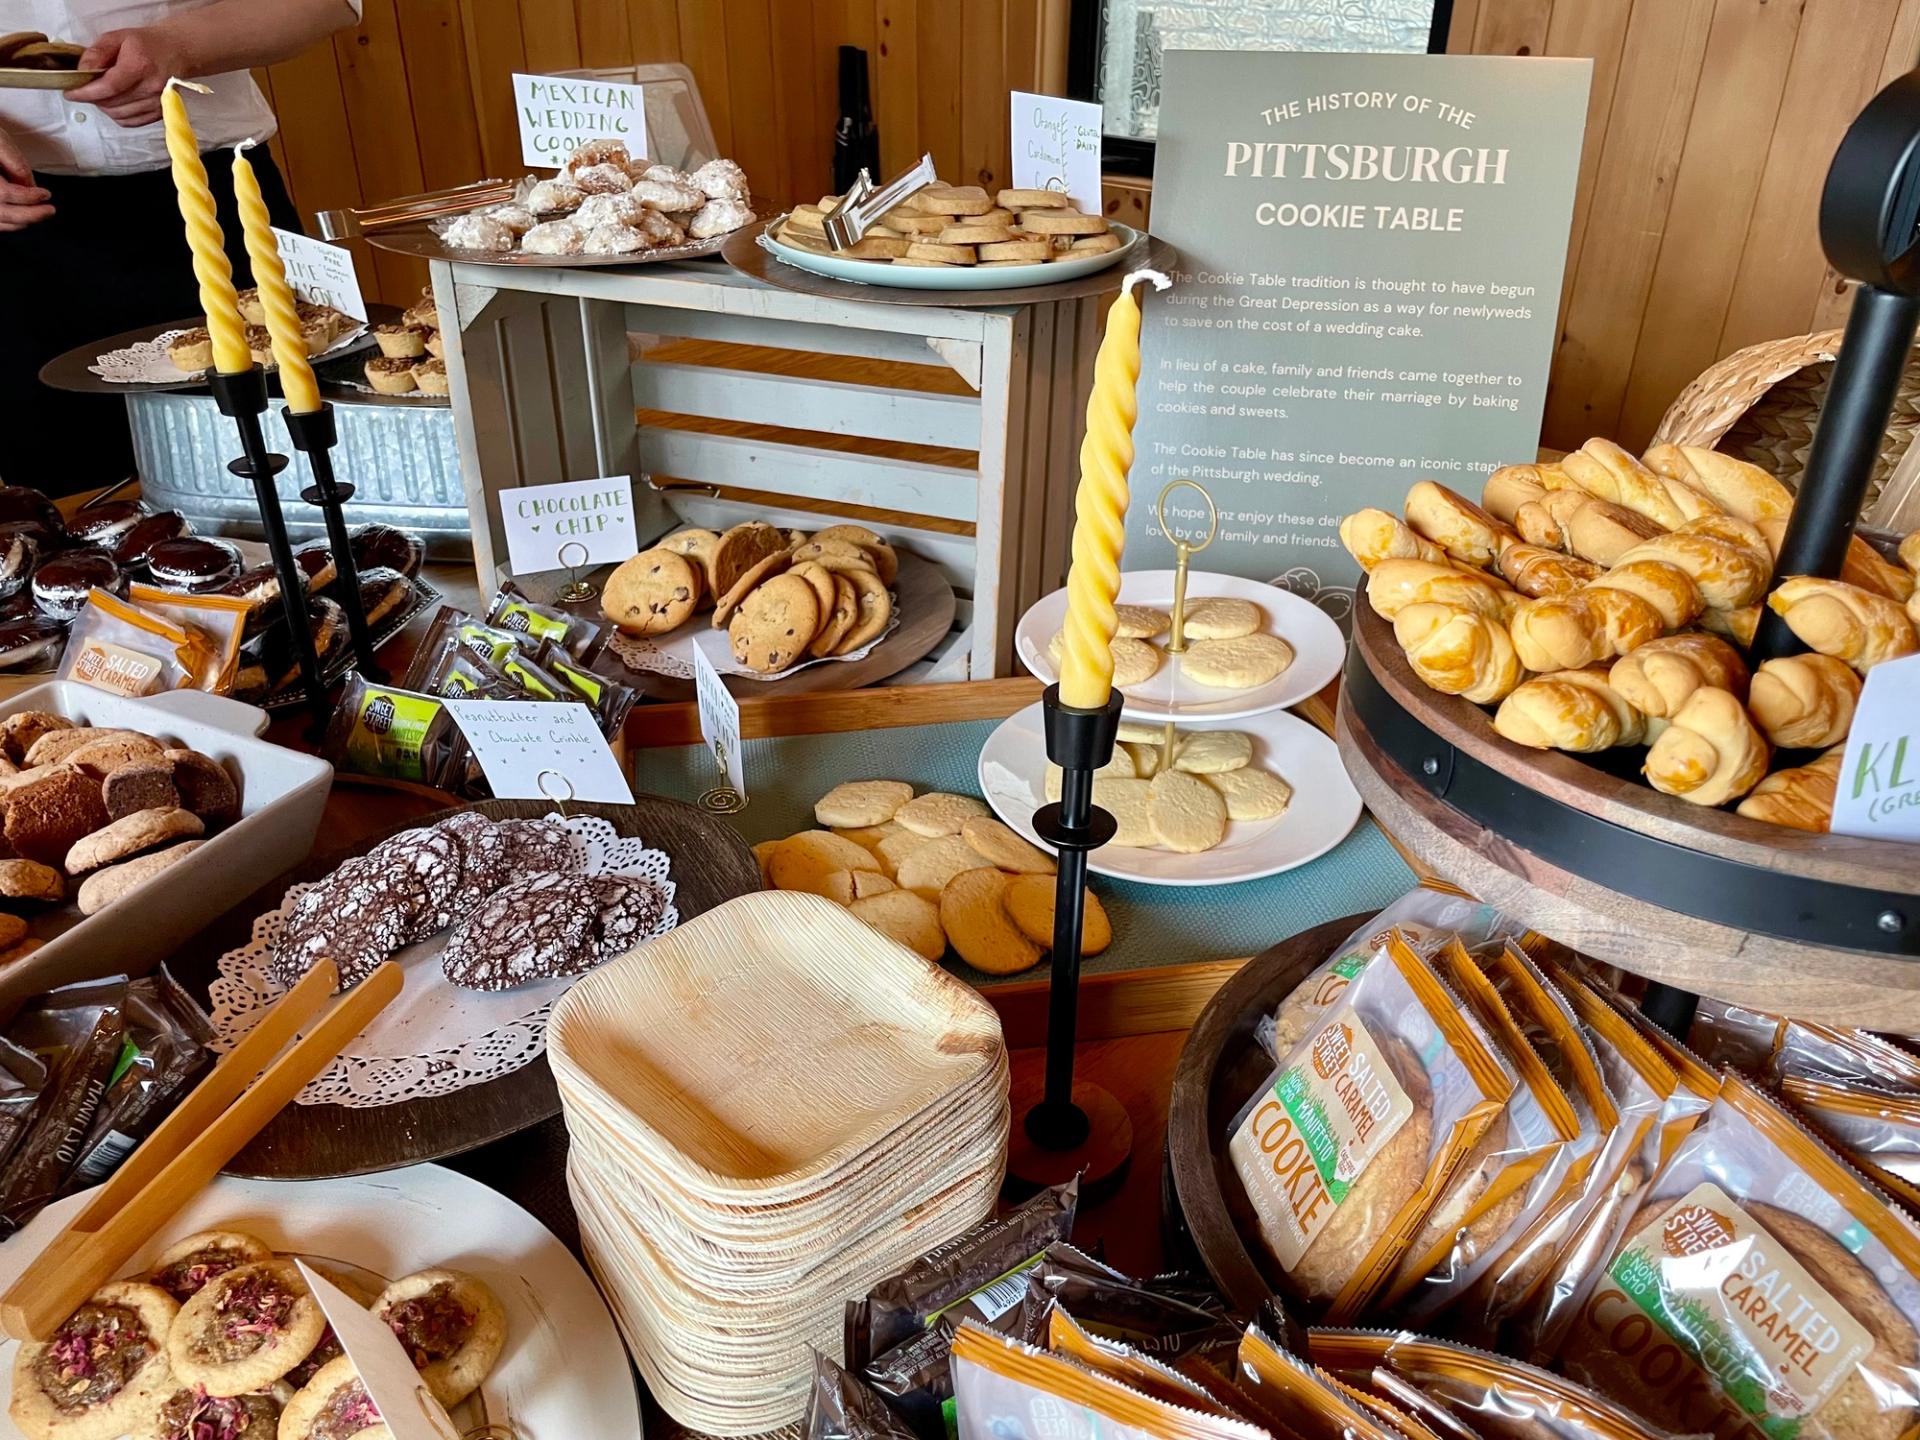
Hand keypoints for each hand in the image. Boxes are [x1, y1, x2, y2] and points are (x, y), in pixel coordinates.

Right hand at [0, 126, 51, 232]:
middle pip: (2, 213)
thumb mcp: (0, 141)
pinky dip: (9, 224)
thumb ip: (15, 163)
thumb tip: (31, 187)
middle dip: (30, 215)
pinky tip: (22, 217)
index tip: (46, 194)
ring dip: (22, 221)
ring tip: (39, 213)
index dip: (28, 197)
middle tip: (50, 210)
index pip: (3, 193)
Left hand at [67, 26, 193, 127]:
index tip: (70, 93)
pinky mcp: (160, 113)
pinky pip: (130, 122)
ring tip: (100, 95)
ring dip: (104, 107)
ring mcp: (158, 103)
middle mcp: (152, 87)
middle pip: (113, 104)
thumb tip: (81, 72)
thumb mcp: (116, 38)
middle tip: (84, 89)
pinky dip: (117, 115)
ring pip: (119, 115)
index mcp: (140, 65)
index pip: (109, 87)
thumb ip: (96, 53)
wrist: (175, 53)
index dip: (86, 93)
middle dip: (93, 99)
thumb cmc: (144, 44)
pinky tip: (115, 103)